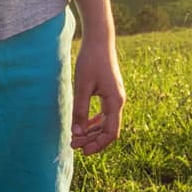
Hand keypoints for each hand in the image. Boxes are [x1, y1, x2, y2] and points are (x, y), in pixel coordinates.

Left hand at [71, 36, 125, 154]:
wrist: (100, 40)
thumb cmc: (91, 61)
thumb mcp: (82, 86)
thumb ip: (80, 110)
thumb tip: (77, 133)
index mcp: (115, 102)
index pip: (110, 133)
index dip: (97, 145)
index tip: (82, 151)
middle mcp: (118, 102)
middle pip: (108, 130)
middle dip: (92, 140)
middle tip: (73, 144)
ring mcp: (115, 97)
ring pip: (106, 123)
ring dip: (92, 132)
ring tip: (76, 137)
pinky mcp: (110, 92)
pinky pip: (104, 114)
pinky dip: (94, 122)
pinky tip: (83, 126)